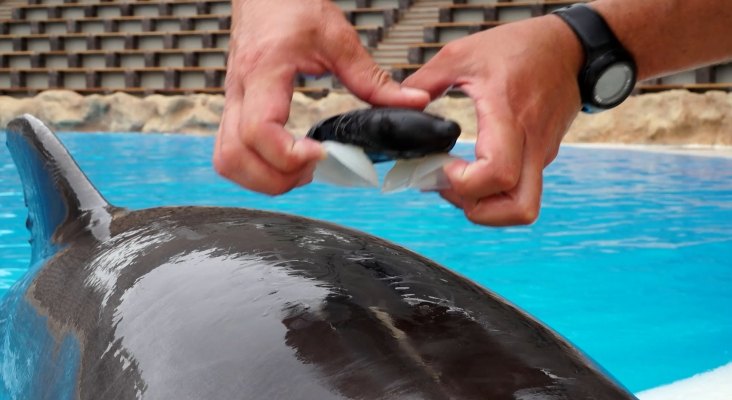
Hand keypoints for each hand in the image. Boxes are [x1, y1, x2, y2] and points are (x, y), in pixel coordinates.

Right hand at [215, 0, 430, 194]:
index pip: (259, 131)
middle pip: (234, 157)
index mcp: (264, 72)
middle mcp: (239, 92)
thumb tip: (413, 103)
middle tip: (314, 167)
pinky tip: (285, 160)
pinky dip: (254, 167)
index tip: (321, 155)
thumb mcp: (337, 38)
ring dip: (262, 178)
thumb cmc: (291, 5)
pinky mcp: (234, 108)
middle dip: (276, 178)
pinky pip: (230, 151)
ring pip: (226, 160)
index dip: (288, 156)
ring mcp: (232, 102)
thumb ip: (372, 78)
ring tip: (301, 167)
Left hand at [402, 15, 584, 225]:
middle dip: (479, 210)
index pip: (498, 173)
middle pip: (519, 208)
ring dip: (488, 206)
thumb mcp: (462, 54)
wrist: (571, 47)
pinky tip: (473, 169)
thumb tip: (401, 105)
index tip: (444, 166)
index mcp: (510, 117)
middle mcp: (532, 144)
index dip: (465, 183)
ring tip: (461, 182)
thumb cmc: (522, 48)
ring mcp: (541, 155)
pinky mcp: (542, 157)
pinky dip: (494, 191)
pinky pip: (520, 189)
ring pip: (522, 205)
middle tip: (450, 186)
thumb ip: (425, 81)